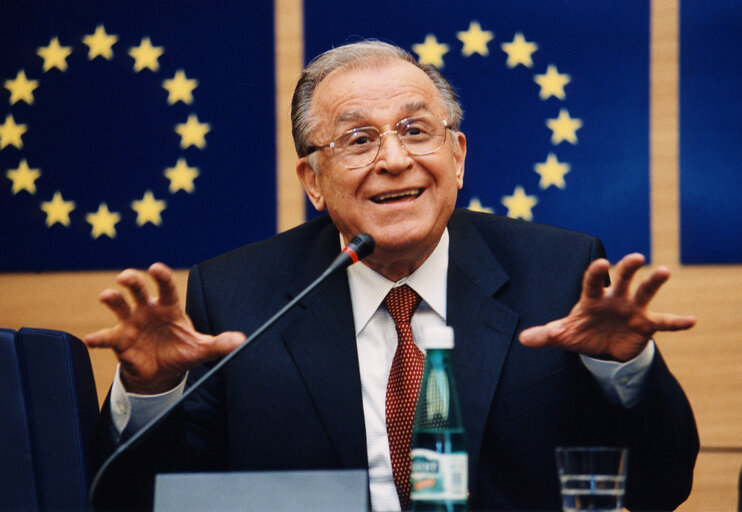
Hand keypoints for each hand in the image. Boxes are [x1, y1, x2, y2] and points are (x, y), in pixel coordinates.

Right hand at [84, 262, 244, 393]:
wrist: (162, 372)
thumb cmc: (181, 352)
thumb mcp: (201, 348)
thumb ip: (219, 343)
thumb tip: (241, 340)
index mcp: (169, 307)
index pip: (166, 288)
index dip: (161, 277)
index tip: (155, 268)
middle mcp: (148, 310)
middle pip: (139, 290)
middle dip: (133, 281)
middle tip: (127, 276)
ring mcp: (131, 323)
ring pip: (120, 306)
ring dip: (113, 299)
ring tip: (107, 295)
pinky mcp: (120, 340)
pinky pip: (107, 337)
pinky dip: (97, 338)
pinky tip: (90, 339)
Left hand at [519, 253, 695, 361]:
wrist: (602, 347)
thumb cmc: (582, 332)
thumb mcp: (563, 335)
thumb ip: (545, 335)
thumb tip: (523, 340)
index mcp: (592, 298)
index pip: (593, 282)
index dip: (596, 273)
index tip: (600, 263)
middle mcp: (615, 299)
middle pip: (622, 279)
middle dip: (628, 268)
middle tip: (636, 257)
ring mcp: (632, 310)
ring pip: (644, 292)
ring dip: (654, 282)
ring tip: (664, 271)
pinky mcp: (646, 324)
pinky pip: (663, 322)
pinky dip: (677, 322)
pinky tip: (692, 320)